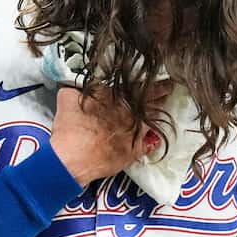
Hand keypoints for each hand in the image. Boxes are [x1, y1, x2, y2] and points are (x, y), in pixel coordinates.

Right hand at [51, 86, 165, 186]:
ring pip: (152, 119)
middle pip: (151, 100)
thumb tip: (78, 86)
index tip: (162, 79)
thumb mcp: (67, 98)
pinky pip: (148, 144)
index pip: (140, 85)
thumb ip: (77, 89)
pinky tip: (155, 138)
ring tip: (163, 106)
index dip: (153, 82)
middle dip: (161, 93)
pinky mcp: (134, 151)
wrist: (73, 157)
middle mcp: (130, 112)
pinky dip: (152, 140)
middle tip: (169, 88)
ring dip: (158, 112)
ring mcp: (135, 132)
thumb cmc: (70, 128)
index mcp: (116, 97)